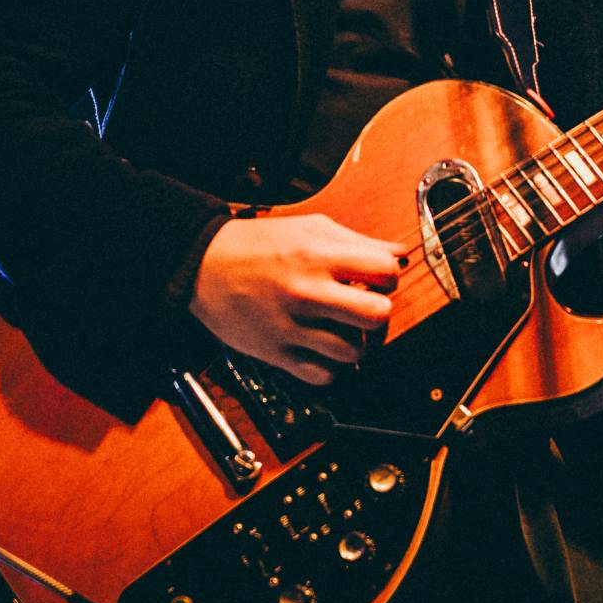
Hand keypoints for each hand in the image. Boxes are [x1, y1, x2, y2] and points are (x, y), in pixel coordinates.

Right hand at [188, 213, 406, 385]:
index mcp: (318, 255)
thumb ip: (358, 240)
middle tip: (365, 308)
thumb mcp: (311, 227)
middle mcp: (307, 291)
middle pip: (376, 315)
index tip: (379, 280)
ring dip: (355, 342)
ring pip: (353, 351)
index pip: (385, 272)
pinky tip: (323, 348)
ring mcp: (291, 326)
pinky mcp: (276, 353)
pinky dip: (330, 367)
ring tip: (342, 329)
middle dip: (379, 312)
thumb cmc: (258, 243)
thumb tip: (399, 254)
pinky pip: (323, 375)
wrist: (203, 264)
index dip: (389, 276)